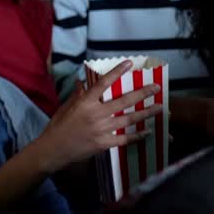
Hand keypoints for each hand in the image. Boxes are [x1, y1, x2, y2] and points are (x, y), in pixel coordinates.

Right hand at [37, 60, 162, 170]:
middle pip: (123, 101)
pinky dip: (138, 136)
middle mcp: (95, 114)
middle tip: (156, 87)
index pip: (103, 83)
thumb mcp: (65, 108)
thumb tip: (82, 83)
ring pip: (129, 119)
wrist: (53, 150)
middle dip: (142, 93)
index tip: (129, 64)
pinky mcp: (104, 144)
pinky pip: (125, 139)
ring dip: (146, 113)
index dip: (116, 72)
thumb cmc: (58, 127)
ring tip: (159, 108)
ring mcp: (101, 130)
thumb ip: (77, 96)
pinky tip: (148, 131)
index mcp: (84, 103)